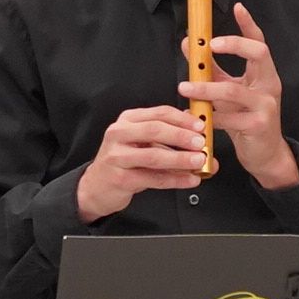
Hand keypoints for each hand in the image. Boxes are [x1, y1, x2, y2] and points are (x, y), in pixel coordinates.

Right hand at [77, 104, 215, 221]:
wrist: (98, 186)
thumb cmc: (124, 161)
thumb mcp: (143, 143)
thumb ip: (169, 137)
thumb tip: (200, 137)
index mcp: (128, 120)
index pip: (159, 113)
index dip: (182, 119)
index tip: (200, 126)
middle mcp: (119, 134)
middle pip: (154, 130)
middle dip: (181, 136)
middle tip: (200, 143)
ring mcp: (117, 156)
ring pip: (153, 155)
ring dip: (180, 158)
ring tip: (198, 161)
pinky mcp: (120, 178)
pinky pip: (152, 178)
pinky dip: (175, 179)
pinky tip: (189, 180)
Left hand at [200, 5, 297, 187]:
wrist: (265, 153)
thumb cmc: (244, 118)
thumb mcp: (228, 90)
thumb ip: (211, 68)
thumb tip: (188, 43)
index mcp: (263, 74)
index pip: (259, 43)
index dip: (249, 24)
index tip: (237, 6)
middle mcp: (270, 85)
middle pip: (259, 54)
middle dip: (235, 45)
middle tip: (210, 45)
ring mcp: (267, 105)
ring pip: (233, 91)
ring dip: (205, 88)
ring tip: (184, 87)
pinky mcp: (258, 126)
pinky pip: (229, 119)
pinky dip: (208, 116)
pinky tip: (192, 115)